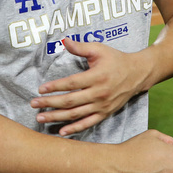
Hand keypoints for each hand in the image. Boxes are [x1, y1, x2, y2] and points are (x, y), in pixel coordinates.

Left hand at [30, 37, 146, 136]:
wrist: (137, 74)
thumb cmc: (116, 60)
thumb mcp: (99, 49)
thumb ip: (80, 47)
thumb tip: (64, 40)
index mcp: (97, 76)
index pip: (72, 83)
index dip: (55, 87)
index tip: (41, 89)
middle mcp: (99, 93)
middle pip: (70, 101)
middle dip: (50, 103)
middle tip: (34, 104)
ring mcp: (102, 106)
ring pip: (76, 114)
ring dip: (57, 117)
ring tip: (41, 118)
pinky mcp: (105, 113)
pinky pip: (88, 123)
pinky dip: (75, 129)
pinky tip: (61, 131)